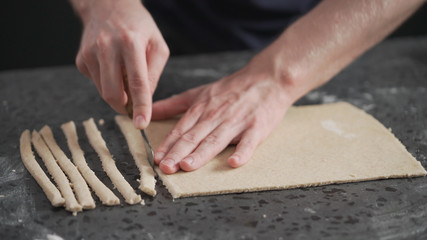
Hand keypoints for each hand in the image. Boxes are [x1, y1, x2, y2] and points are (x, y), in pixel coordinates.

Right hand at [75, 0, 168, 128]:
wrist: (108, 6)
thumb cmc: (139, 27)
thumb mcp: (158, 46)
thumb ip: (154, 74)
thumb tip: (145, 100)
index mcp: (130, 43)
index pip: (137, 82)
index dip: (140, 106)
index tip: (141, 124)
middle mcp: (107, 47)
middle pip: (114, 93)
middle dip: (125, 107)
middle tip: (135, 107)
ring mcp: (90, 53)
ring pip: (103, 91)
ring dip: (118, 94)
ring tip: (125, 77)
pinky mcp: (81, 59)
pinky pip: (96, 83)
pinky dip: (108, 83)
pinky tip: (113, 67)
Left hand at [151, 55, 294, 173]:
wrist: (267, 79)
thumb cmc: (232, 89)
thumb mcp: (200, 93)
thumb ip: (174, 104)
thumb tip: (150, 112)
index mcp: (201, 109)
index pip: (181, 129)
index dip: (168, 145)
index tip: (156, 159)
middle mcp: (216, 116)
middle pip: (194, 137)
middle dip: (178, 153)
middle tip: (166, 168)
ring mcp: (236, 122)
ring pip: (215, 140)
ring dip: (201, 154)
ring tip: (187, 166)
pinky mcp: (256, 127)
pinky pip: (248, 142)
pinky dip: (242, 152)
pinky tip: (234, 162)